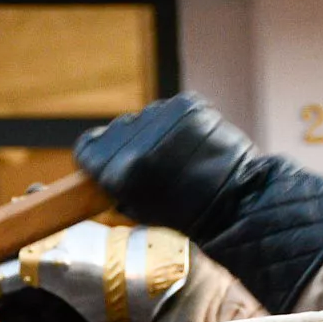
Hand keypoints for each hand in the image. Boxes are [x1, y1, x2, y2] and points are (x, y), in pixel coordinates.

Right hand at [73, 94, 259, 238]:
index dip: (96, 157)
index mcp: (121, 171)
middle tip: (152, 164)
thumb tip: (99, 166)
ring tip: (177, 156)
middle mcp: (138, 140)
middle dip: (128, 145)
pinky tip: (190, 143)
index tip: (109, 164)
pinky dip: (177, 123)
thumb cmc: (184, 215)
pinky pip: (169, 110)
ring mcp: (163, 118)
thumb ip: (113, 184)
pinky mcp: (187, 106)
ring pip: (143, 119)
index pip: (87, 147)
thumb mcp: (137, 209)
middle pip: (116, 131)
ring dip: (153, 133)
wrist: (235, 203)